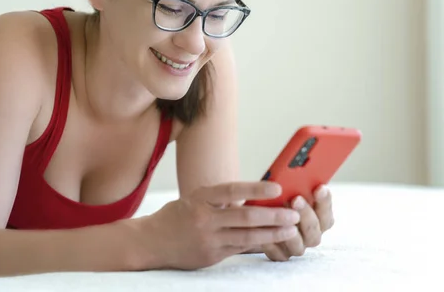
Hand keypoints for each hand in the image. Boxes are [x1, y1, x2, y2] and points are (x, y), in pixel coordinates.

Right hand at [141, 181, 300, 269]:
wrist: (151, 242)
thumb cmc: (175, 217)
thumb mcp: (194, 199)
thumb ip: (219, 200)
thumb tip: (251, 197)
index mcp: (200, 199)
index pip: (232, 190)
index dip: (256, 188)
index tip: (276, 188)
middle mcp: (204, 219)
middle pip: (245, 216)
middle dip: (273, 215)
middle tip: (292, 213)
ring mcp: (208, 239)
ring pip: (246, 236)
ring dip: (271, 232)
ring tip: (290, 229)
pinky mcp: (210, 256)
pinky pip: (239, 249)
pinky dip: (257, 244)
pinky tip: (272, 241)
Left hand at [261, 185, 333, 260]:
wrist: (258, 218)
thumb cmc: (278, 199)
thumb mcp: (290, 189)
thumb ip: (297, 184)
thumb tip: (297, 171)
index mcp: (319, 220)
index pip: (327, 214)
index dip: (325, 202)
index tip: (320, 187)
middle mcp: (310, 236)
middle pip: (315, 231)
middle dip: (306, 214)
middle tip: (296, 199)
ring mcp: (295, 247)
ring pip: (299, 246)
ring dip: (290, 231)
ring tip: (280, 216)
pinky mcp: (279, 255)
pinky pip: (277, 254)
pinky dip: (272, 244)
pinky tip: (264, 230)